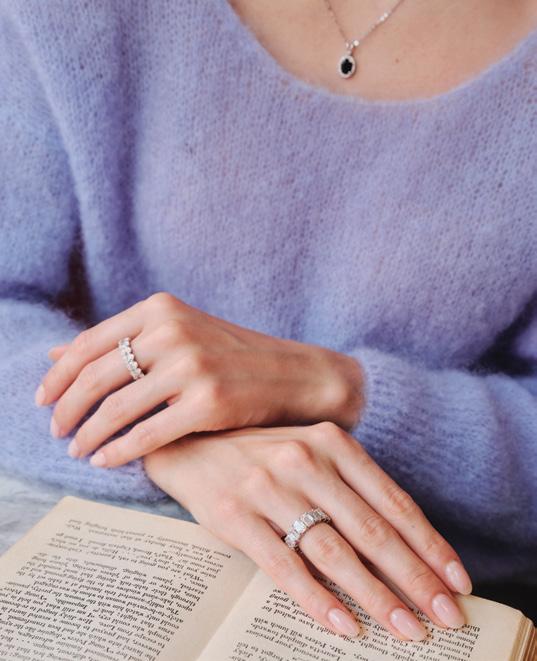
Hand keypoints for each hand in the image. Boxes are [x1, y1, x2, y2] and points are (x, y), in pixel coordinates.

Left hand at [36, 292, 363, 466]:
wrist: (294, 374)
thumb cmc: (232, 356)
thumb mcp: (178, 332)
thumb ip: (120, 340)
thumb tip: (55, 352)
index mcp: (161, 309)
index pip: (89, 343)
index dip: (58, 375)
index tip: (43, 400)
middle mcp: (173, 331)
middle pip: (95, 375)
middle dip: (66, 409)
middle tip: (56, 431)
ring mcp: (192, 367)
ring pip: (116, 407)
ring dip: (87, 434)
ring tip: (77, 450)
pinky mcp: (209, 403)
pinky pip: (146, 434)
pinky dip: (117, 451)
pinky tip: (104, 461)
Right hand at [143, 422, 471, 641]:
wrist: (189, 443)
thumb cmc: (260, 454)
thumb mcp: (309, 454)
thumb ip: (349, 488)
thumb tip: (400, 546)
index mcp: (331, 443)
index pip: (393, 501)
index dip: (429, 543)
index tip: (457, 580)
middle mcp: (305, 461)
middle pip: (371, 530)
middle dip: (414, 578)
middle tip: (446, 617)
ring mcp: (268, 487)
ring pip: (333, 550)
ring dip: (374, 595)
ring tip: (405, 629)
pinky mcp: (235, 515)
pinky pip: (283, 565)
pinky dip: (317, 598)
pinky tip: (343, 625)